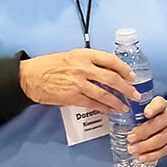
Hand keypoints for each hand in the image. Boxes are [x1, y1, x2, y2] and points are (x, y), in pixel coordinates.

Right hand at [19, 48, 139, 112]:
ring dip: (118, 102)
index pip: (111, 60)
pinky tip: (111, 111)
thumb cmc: (50, 65)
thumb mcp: (71, 56)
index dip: (124, 69)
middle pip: (112, 79)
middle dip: (127, 88)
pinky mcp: (72, 97)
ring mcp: (78, 83)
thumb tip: (109, 69)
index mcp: (84, 55)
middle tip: (136, 95)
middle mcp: (83, 68)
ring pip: (105, 94)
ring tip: (126, 106)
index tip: (132, 76)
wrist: (30, 77)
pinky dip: (104, 108)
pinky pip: (93, 104)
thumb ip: (89, 61)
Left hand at [126, 97, 166, 166]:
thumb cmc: (159, 117)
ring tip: (132, 149)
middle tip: (130, 138)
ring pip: (160, 140)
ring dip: (145, 146)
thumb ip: (140, 110)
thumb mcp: (152, 109)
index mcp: (163, 106)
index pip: (159, 105)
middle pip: (157, 125)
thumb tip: (119, 114)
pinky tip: (142, 157)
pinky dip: (151, 156)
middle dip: (143, 133)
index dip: (153, 108)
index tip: (146, 113)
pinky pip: (163, 151)